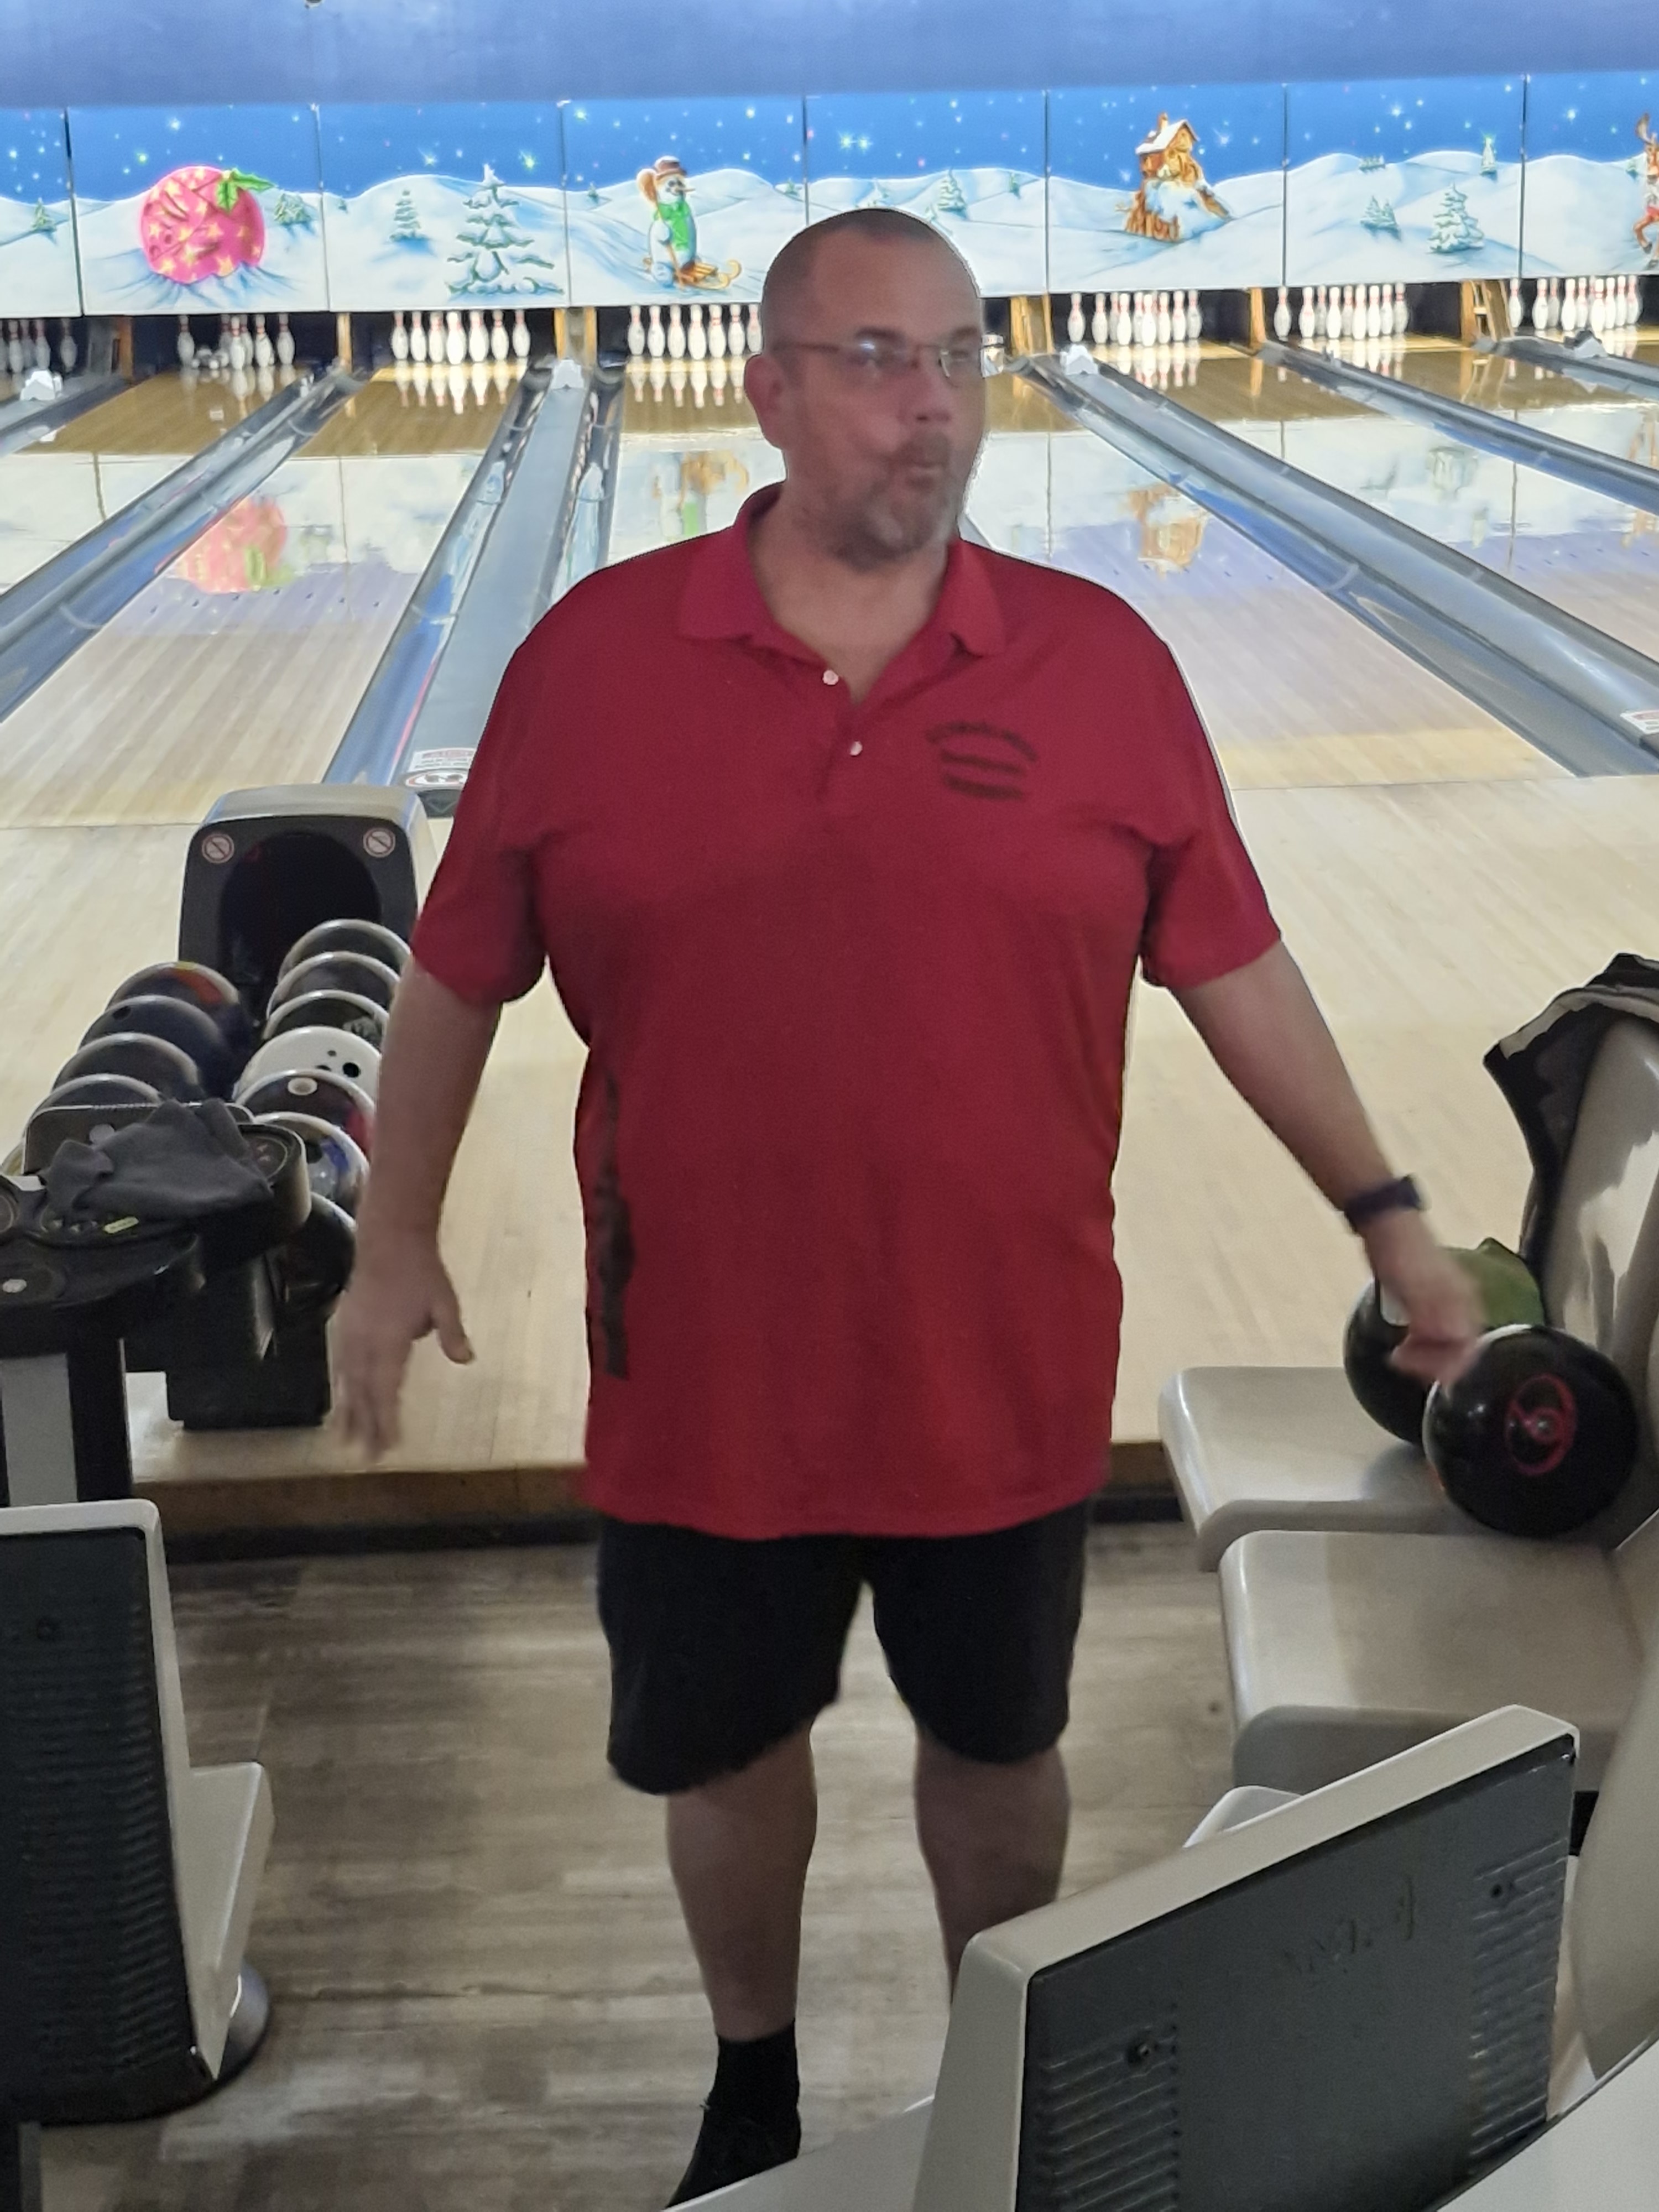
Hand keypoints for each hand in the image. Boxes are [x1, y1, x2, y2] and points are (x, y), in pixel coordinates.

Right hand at [333, 1231, 473, 1457]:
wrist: (389, 1241)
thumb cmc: (421, 1272)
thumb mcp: (444, 1301)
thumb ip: (453, 1332)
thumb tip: (465, 1360)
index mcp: (388, 1340)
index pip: (386, 1388)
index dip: (386, 1419)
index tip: (389, 1445)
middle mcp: (364, 1342)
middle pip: (363, 1392)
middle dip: (365, 1426)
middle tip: (367, 1458)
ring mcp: (350, 1334)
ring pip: (345, 1382)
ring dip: (347, 1412)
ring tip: (344, 1441)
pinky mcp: (343, 1326)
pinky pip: (338, 1365)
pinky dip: (339, 1388)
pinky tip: (339, 1401)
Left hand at [1364, 1210, 1482, 1387]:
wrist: (1386, 1224)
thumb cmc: (1399, 1253)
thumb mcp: (1413, 1286)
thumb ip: (1433, 1314)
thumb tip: (1453, 1339)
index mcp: (1464, 1301)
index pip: (1467, 1349)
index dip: (1442, 1364)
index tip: (1410, 1362)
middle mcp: (1463, 1304)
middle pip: (1461, 1350)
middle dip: (1433, 1362)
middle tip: (1402, 1360)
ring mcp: (1449, 1302)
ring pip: (1448, 1343)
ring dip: (1427, 1355)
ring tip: (1401, 1353)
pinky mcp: (1433, 1300)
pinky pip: (1437, 1333)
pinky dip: (1422, 1343)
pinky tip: (1406, 1341)